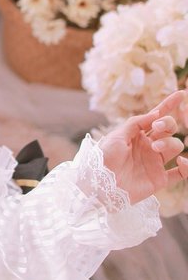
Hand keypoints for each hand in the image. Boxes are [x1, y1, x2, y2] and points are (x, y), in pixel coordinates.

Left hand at [98, 90, 187, 204]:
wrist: (100, 185)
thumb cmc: (104, 159)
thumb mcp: (117, 136)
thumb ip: (136, 124)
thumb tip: (156, 113)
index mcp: (137, 134)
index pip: (156, 117)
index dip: (169, 105)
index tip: (181, 93)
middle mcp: (148, 146)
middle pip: (168, 129)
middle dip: (167, 124)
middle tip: (156, 128)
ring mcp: (155, 162)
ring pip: (175, 146)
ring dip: (169, 143)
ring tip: (155, 148)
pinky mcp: (159, 179)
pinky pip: (181, 173)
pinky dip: (187, 167)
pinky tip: (183, 161)